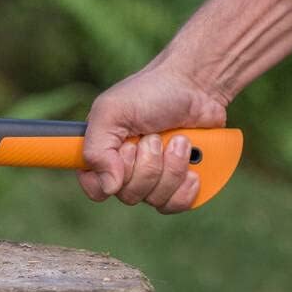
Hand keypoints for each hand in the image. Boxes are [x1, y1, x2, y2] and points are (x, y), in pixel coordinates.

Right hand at [78, 63, 227, 214]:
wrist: (197, 87)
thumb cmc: (151, 92)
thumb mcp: (113, 110)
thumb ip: (97, 148)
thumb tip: (109, 187)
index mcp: (103, 152)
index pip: (94, 188)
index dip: (110, 176)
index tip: (126, 150)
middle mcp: (125, 170)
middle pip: (129, 195)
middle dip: (148, 163)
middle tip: (154, 135)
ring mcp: (153, 180)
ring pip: (155, 200)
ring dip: (171, 168)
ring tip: (180, 140)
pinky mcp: (178, 184)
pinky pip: (176, 204)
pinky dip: (187, 185)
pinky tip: (193, 166)